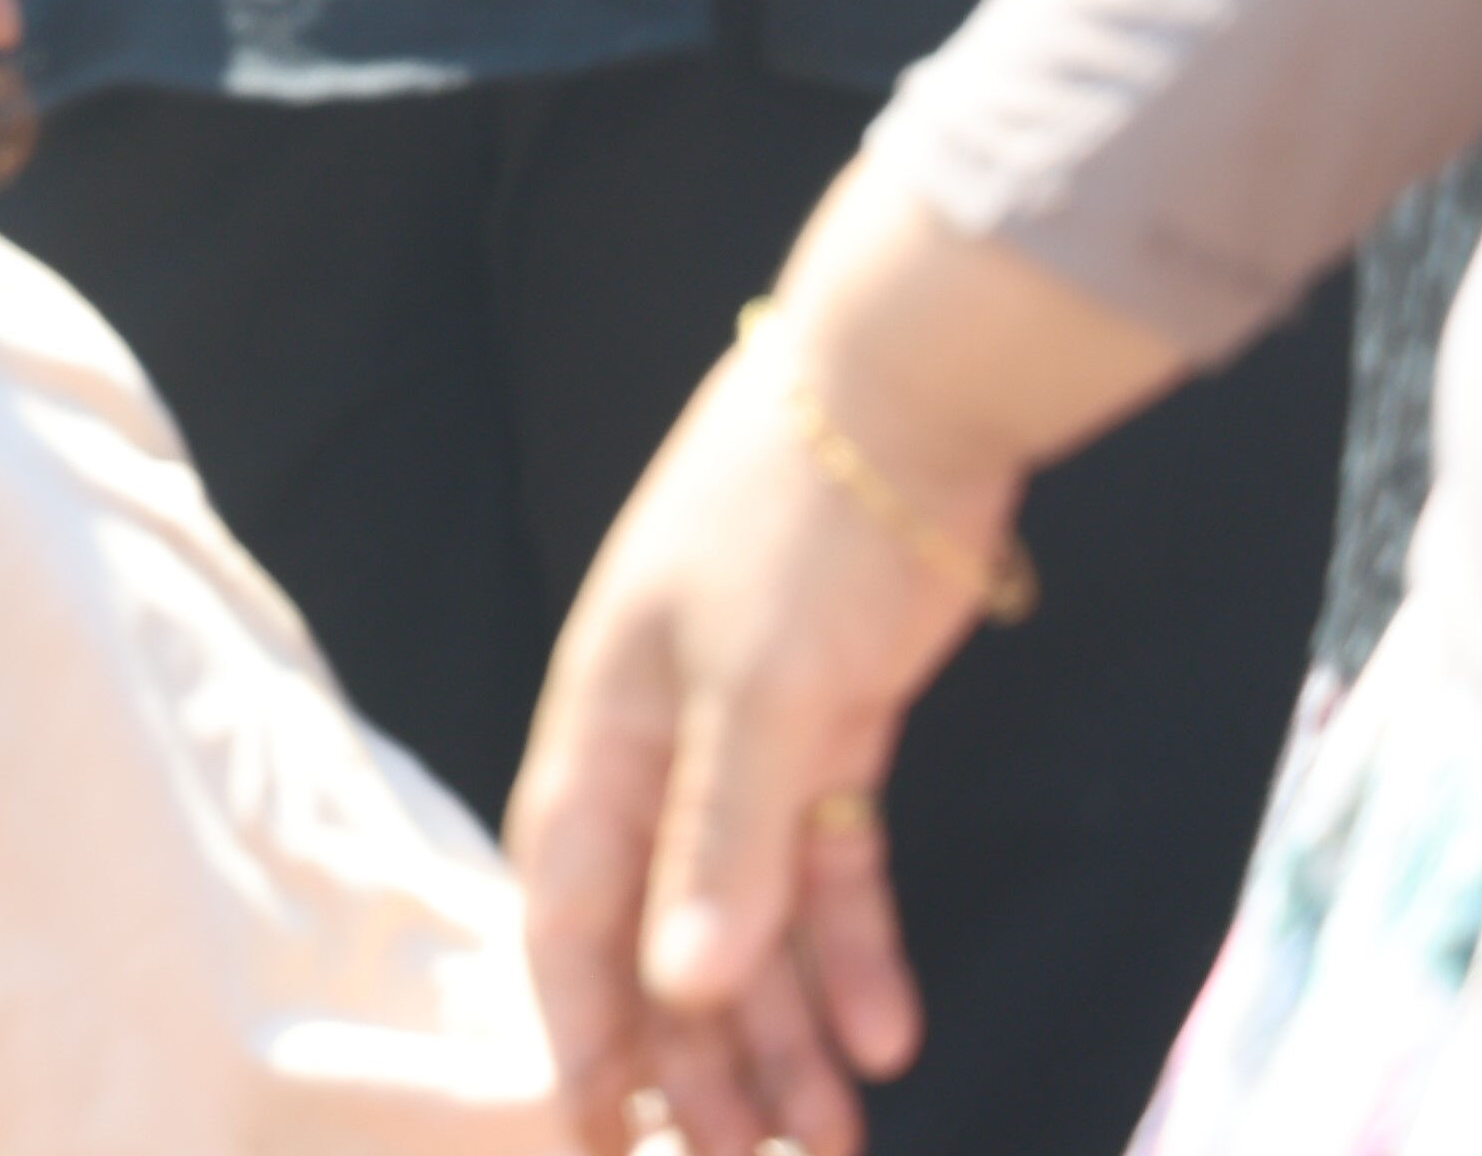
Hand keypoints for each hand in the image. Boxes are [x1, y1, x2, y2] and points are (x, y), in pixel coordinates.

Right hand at [509, 187, 1177, 1155]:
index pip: (573, 905)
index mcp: (605, 727)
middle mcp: (663, 746)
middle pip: (665, 930)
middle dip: (697, 1059)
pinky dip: (854, 950)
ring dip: (786, 1030)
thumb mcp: (760, 688)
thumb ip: (725, 842)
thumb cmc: (799, 524)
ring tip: (833, 1142)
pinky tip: (887, 1034)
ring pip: (753, 914)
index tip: (598, 1134)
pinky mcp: (833, 726)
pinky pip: (832, 867)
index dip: (580, 1023)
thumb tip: (681, 987)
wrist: (908, 399)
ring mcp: (750, 738)